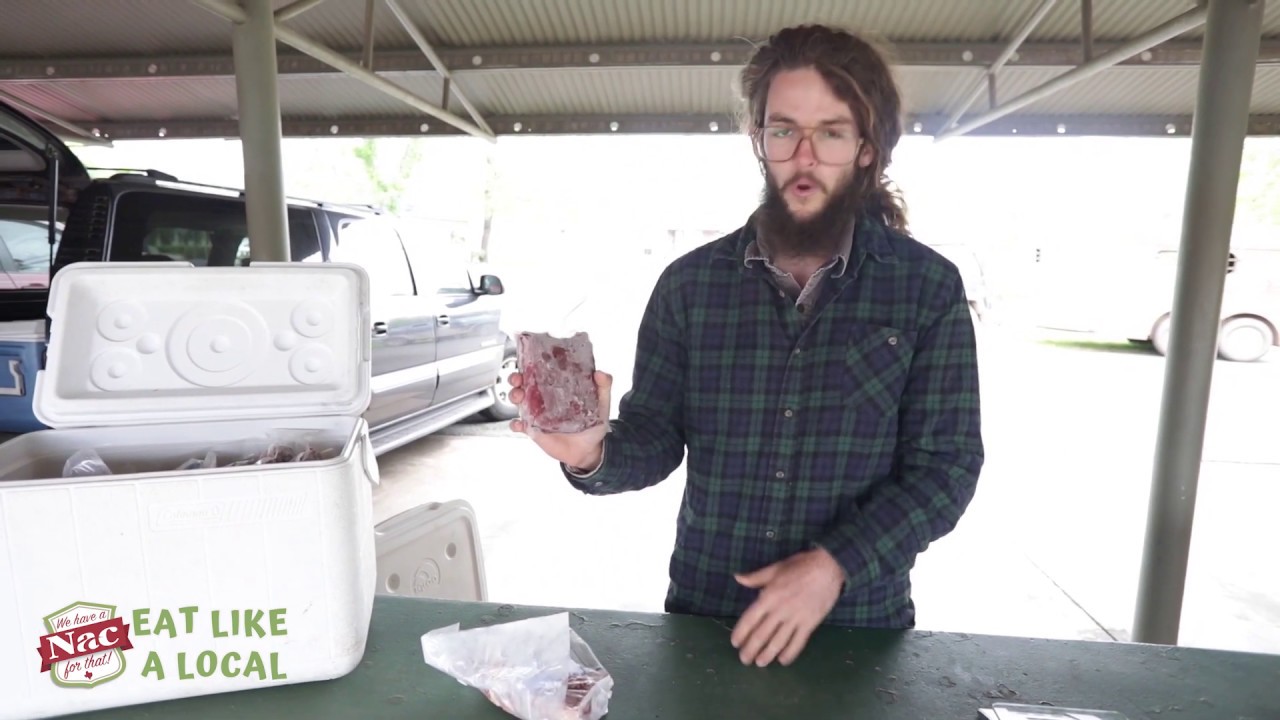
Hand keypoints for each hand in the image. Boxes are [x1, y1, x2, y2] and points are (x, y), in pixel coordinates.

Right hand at [508, 370, 612, 469]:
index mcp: (558, 389)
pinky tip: (519, 424)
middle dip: (517, 378)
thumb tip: (601, 373)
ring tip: (518, 397)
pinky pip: (519, 425)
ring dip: (514, 395)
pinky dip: (515, 424)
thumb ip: (603, 388)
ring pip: (519, 401)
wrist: (589, 450)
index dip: (532, 365)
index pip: (542, 372)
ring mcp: (538, 414)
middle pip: (525, 384)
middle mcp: (545, 399)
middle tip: (518, 379)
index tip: (528, 361)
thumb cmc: (593, 425)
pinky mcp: (534, 430)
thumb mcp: (601, 404)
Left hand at [730, 548, 844, 666]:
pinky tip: (783, 661)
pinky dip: (790, 654)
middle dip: (751, 649)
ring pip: (778, 642)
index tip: (735, 643)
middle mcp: (779, 611)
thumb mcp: (775, 568)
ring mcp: (795, 619)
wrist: (828, 568)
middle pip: (761, 635)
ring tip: (760, 663)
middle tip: (744, 659)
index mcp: (768, 597)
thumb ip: (755, 577)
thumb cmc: (800, 566)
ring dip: (767, 655)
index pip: (750, 619)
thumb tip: (737, 578)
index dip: (741, 633)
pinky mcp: (810, 624)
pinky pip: (798, 643)